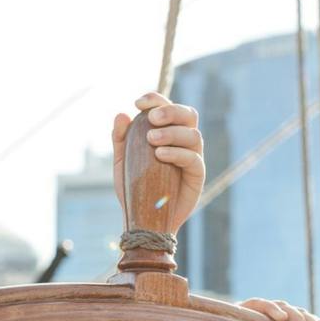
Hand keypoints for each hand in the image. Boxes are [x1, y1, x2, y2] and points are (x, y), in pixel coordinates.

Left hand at [113, 91, 204, 234]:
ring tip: (152, 139)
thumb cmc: (134, 189)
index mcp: (167, 133)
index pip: (168, 108)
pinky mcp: (197, 176)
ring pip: (193, 134)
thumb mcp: (122, 162)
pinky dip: (177, 153)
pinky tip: (160, 154)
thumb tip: (121, 114)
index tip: (138, 103)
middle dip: (171, 111)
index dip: (156, 100)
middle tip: (152, 118)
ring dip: (173, 132)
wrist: (142, 220)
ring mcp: (193, 158)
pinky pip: (193, 159)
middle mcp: (183, 142)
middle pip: (188, 114)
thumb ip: (121, 139)